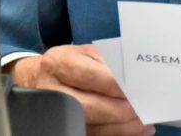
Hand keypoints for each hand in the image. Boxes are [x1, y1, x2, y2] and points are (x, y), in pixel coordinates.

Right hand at [8, 44, 152, 135]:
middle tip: (142, 110)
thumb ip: (108, 61)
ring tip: (143, 123)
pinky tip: (132, 130)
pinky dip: (114, 133)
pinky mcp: (60, 127)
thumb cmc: (69, 62)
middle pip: (88, 106)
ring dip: (120, 127)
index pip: (90, 76)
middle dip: (119, 111)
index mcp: (60, 63)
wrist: (37, 77)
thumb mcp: (85, 52)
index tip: (136, 89)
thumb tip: (135, 76)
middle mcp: (53, 89)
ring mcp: (54, 112)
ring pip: (89, 126)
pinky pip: (90, 134)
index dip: (114, 85)